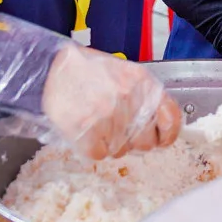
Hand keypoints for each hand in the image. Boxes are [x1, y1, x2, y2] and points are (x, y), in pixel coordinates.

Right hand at [41, 43, 179, 158]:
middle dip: (133, 142)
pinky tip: (86, 132)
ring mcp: (108, 115)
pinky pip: (99, 154)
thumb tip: (157, 126)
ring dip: (109, 143)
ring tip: (97, 125)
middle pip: (145, 142)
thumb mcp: (124, 73)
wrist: (51, 67)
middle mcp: (129, 98)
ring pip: (120, 151)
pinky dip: (93, 148)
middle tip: (119, 132)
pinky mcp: (86, 130)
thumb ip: (143, 96)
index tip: (161, 141)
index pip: (170, 118)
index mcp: (143, 82)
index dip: (167, 135)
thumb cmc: (87, 70)